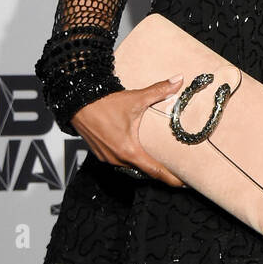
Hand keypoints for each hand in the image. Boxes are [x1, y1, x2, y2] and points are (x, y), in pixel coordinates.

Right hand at [71, 76, 186, 186]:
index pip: (155, 171)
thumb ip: (159, 90)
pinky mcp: (101, 154)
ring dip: (145, 167)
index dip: (171, 179)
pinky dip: (132, 160)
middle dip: (161, 173)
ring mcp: (107, 158)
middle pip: (144, 172)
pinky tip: (140, 153)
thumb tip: (179, 80)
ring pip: (131, 168)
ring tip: (161, 163)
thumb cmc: (105, 103)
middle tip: (178, 172)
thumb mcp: (136, 98)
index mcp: (129, 151)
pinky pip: (120, 162)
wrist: (77, 102)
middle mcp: (118, 159)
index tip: (184, 183)